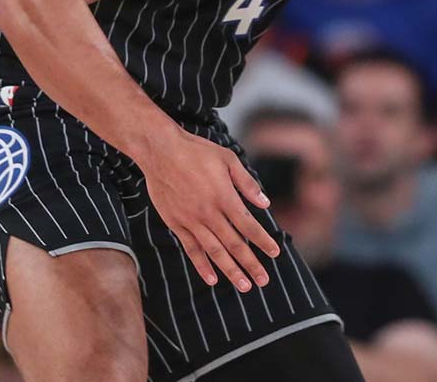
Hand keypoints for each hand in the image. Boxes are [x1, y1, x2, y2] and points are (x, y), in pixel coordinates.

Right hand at [136, 127, 280, 290]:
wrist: (160, 151)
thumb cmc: (197, 151)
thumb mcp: (228, 159)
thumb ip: (247, 184)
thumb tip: (265, 203)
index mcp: (224, 197)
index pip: (249, 225)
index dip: (263, 241)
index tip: (275, 253)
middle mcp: (209, 213)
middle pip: (234, 244)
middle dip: (251, 264)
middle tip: (264, 280)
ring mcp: (191, 220)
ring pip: (214, 252)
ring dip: (230, 271)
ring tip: (244, 286)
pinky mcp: (176, 223)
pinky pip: (191, 249)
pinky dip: (202, 265)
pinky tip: (212, 279)